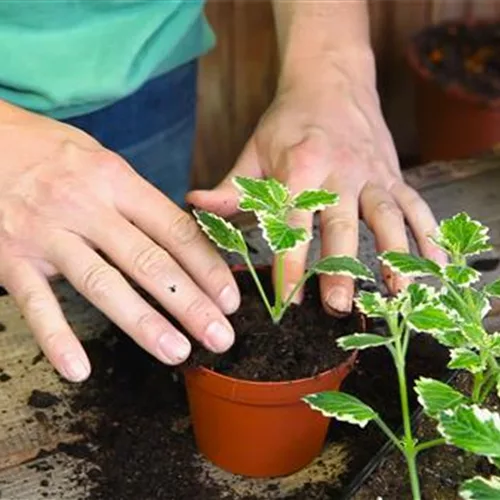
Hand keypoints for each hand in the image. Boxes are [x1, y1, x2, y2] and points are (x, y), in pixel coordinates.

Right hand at [0, 101, 238, 381]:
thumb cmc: (53, 152)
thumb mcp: (103, 160)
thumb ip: (139, 200)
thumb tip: (184, 238)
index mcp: (116, 180)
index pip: (174, 230)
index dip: (207, 267)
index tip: (230, 299)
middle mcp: (86, 207)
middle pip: (148, 262)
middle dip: (190, 303)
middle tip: (220, 336)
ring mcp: (47, 234)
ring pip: (103, 285)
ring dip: (143, 323)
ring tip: (177, 351)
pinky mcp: (11, 258)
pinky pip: (36, 303)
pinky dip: (57, 338)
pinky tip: (79, 370)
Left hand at [187, 53, 445, 314]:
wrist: (331, 79)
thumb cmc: (288, 121)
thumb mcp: (254, 151)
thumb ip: (229, 187)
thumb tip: (194, 205)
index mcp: (300, 168)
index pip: (292, 223)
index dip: (290, 263)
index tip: (288, 300)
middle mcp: (340, 172)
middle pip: (342, 224)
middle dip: (341, 265)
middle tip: (339, 306)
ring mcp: (372, 173)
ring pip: (387, 216)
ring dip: (395, 255)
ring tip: (398, 294)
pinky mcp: (394, 175)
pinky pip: (416, 206)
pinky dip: (428, 236)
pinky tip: (435, 266)